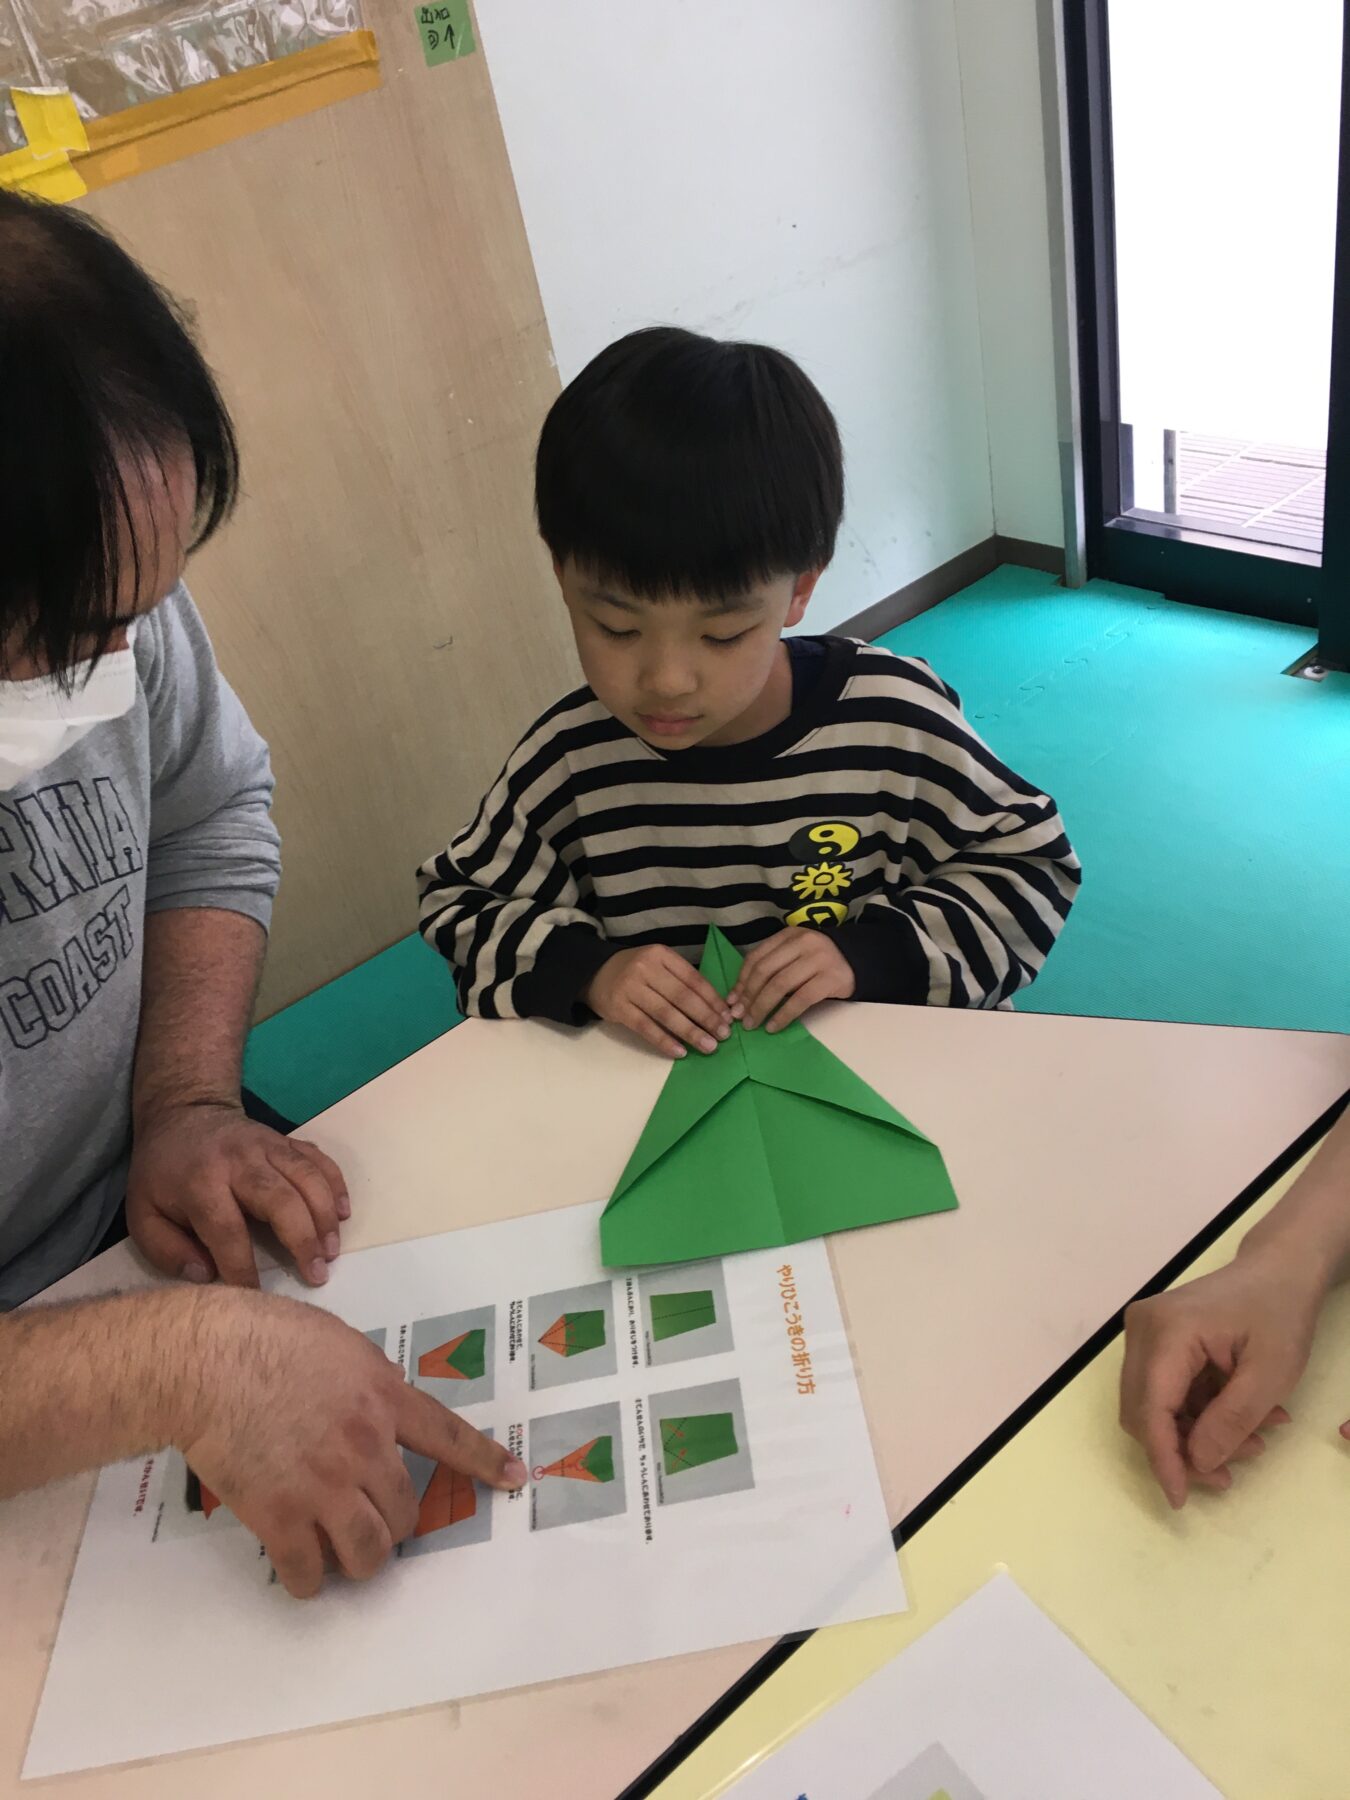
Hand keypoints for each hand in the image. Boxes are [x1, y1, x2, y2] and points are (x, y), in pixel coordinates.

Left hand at [128, 1101, 349, 1289]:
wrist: (184, 1113)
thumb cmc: (163, 1173)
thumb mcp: (142, 1214)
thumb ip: (167, 1250)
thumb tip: (206, 1276)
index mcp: (200, 1183)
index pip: (227, 1231)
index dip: (242, 1268)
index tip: (255, 1297)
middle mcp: (239, 1161)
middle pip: (280, 1200)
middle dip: (302, 1240)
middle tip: (317, 1274)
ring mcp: (268, 1146)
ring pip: (307, 1178)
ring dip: (325, 1216)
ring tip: (331, 1252)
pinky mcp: (287, 1140)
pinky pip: (320, 1160)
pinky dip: (337, 1186)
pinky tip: (343, 1214)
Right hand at [181, 1290, 525, 1595]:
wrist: (208, 1360)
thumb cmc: (265, 1337)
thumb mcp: (339, 1343)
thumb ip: (369, 1380)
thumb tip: (382, 1403)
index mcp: (382, 1397)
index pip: (448, 1436)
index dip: (485, 1462)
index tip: (515, 1478)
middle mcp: (365, 1447)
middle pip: (405, 1511)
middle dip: (395, 1521)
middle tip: (370, 1517)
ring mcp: (324, 1485)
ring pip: (370, 1553)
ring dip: (362, 1560)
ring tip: (345, 1552)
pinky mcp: (280, 1516)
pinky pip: (310, 1572)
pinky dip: (312, 1580)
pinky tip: (305, 1570)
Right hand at [585, 945, 732, 1058]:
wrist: (594, 973)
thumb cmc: (636, 972)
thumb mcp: (659, 965)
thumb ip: (682, 980)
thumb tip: (716, 1008)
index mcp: (661, 955)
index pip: (693, 979)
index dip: (712, 1000)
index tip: (727, 1017)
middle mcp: (646, 968)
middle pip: (682, 997)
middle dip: (706, 1018)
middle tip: (724, 1035)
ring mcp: (630, 987)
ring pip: (666, 1013)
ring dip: (690, 1032)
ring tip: (708, 1046)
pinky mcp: (618, 1008)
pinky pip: (646, 1027)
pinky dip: (664, 1041)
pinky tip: (680, 1052)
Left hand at [728, 928, 854, 1031]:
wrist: (859, 963)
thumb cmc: (819, 963)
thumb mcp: (795, 956)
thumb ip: (772, 968)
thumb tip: (739, 996)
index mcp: (789, 935)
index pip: (757, 957)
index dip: (741, 981)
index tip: (732, 1001)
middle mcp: (803, 943)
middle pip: (765, 971)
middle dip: (748, 996)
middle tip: (739, 1017)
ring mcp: (818, 959)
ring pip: (780, 985)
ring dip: (762, 1007)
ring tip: (753, 1023)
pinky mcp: (830, 979)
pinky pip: (800, 999)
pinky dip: (783, 1015)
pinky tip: (774, 1026)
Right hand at [1119, 1244, 1326, 1507]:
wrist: (1278, 1271)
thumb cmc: (1279, 1314)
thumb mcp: (1272, 1374)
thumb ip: (1232, 1420)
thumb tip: (1197, 1462)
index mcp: (1168, 1332)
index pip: (1151, 1408)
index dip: (1163, 1458)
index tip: (1179, 1500)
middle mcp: (1142, 1330)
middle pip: (1142, 1412)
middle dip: (1180, 1451)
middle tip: (1228, 1475)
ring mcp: (1144, 1333)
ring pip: (1151, 1407)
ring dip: (1192, 1435)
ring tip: (1249, 1442)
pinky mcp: (1154, 1339)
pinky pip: (1162, 1392)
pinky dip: (1195, 1415)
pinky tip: (1237, 1421)